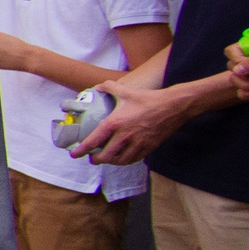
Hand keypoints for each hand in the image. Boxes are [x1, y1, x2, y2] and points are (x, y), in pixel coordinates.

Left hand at [69, 78, 190, 165]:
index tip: (74, 154)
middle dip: (96, 159)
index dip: (82, 150)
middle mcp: (124, 136)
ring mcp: (138, 143)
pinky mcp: (149, 147)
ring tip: (106, 159)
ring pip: (120, 161)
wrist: (174, 106)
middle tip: (92, 158)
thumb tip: (98, 87)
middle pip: (106, 156)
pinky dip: (125, 161)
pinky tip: (123, 157)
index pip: (94, 141)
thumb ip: (108, 87)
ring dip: (111, 162)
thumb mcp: (125, 90)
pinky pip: (134, 159)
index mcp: (115, 123)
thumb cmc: (149, 98)